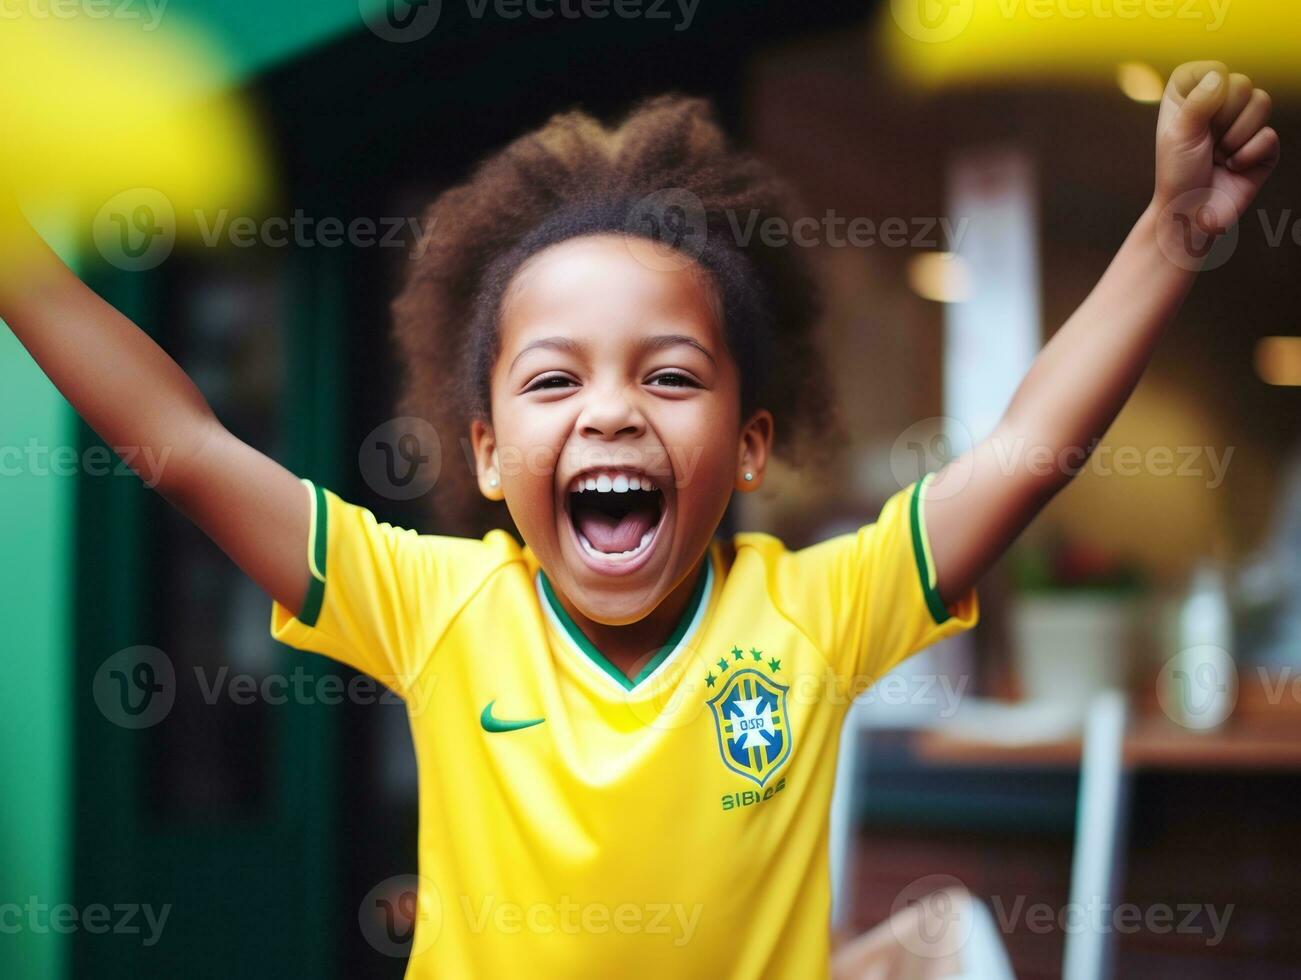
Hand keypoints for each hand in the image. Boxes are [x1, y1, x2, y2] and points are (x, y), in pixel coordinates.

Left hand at [1154, 61, 1279, 236]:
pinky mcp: (1264, 144)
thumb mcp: (1179, 135)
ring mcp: (1245, 122)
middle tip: (1206, 144)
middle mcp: (1220, 103)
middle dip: (1221, 120)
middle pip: (1242, 84)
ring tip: (1219, 156)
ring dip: (1235, 138)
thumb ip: (1198, 102)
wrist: (1191, 213)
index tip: (1187, 122)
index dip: (1202, 95)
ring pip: (1262, 102)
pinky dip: (1247, 156)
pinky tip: (1232, 168)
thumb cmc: (1177, 174)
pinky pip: (1269, 135)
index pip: (1210, 68)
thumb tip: (1220, 76)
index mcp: (1192, 95)